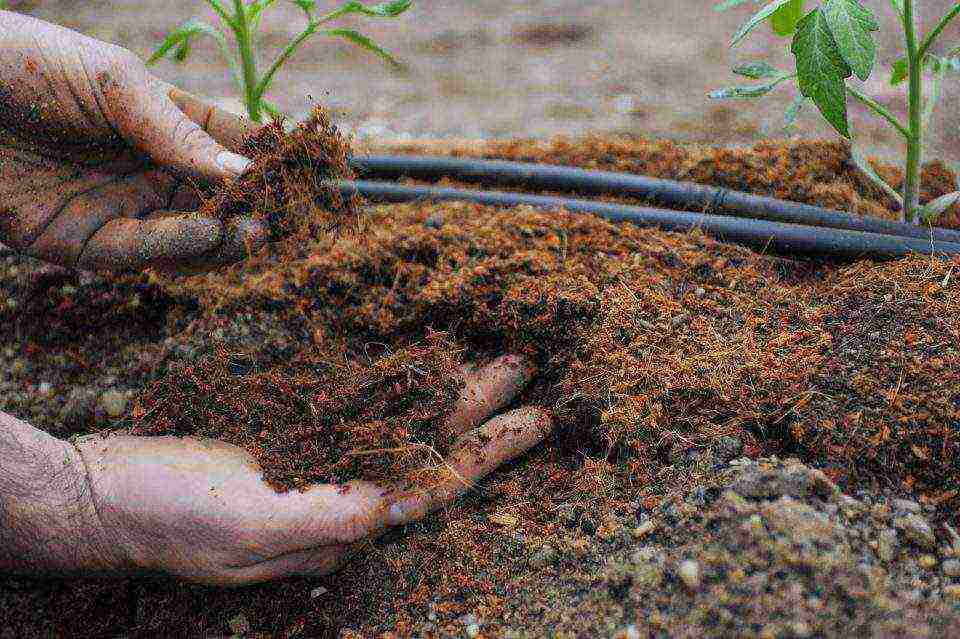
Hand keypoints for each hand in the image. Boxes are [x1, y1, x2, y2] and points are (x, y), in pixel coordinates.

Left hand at [0, 12, 264, 272]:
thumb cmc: (28, 64)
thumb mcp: (116, 84)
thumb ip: (178, 132)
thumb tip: (247, 172)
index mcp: (160, 121)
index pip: (230, 145)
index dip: (270, 160)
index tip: (312, 175)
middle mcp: (145, 169)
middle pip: (216, 202)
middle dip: (252, 211)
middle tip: (282, 217)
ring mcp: (116, 207)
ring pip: (186, 238)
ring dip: (222, 238)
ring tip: (252, 230)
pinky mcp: (79, 241)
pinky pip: (137, 253)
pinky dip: (174, 248)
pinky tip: (203, 234)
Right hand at [70, 355, 551, 585]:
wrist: (102, 495)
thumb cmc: (163, 517)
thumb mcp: (240, 524)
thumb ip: (320, 518)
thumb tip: (391, 506)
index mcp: (341, 520)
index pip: (437, 485)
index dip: (491, 453)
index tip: (538, 418)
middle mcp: (343, 492)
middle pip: (431, 447)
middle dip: (484, 412)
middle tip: (527, 365)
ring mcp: (320, 461)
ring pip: (403, 421)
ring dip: (449, 391)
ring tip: (492, 357)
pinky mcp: (291, 433)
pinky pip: (359, 404)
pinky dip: (396, 381)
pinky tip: (419, 360)